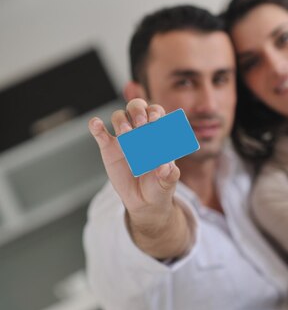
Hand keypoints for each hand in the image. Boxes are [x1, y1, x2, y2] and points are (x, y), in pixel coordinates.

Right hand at [88, 99, 180, 233]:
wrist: (144, 200)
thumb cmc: (160, 185)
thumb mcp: (168, 181)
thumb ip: (169, 174)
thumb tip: (164, 168)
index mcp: (159, 133)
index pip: (157, 113)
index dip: (156, 112)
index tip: (155, 120)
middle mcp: (141, 131)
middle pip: (137, 108)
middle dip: (139, 112)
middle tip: (141, 124)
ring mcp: (124, 138)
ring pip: (119, 117)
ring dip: (122, 121)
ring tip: (126, 134)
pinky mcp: (108, 147)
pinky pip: (100, 133)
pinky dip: (96, 127)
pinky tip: (96, 124)